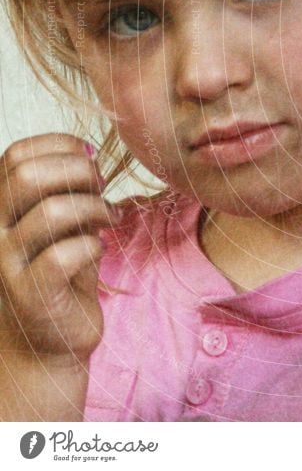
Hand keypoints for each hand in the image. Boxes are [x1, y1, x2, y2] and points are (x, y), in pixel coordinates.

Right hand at [0, 134, 117, 362]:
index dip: (60, 145)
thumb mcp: (63, 216)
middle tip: (101, 186)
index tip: (89, 157)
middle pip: (27, 175)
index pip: (16, 154)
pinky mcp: (30, 295)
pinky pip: (62, 256)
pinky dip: (92, 244)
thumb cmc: (62, 265)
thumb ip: (66, 185)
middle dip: (78, 171)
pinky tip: (100, 247)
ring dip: (95, 207)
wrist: (50, 337)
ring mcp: (6, 264)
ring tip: (110, 216)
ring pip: (51, 211)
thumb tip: (87, 150)